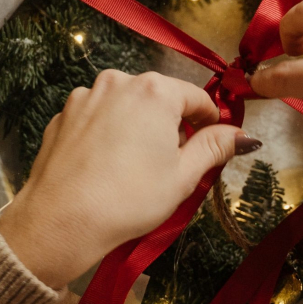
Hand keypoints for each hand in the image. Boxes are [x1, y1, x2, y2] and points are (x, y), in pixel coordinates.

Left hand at [0, 70, 260, 288]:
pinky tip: (105, 166)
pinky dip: (106, 134)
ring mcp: (86, 96)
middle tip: (171, 164)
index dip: (209, 122)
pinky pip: (97, 117)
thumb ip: (215, 147)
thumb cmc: (130, 199)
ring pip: (126, 106)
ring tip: (134, 167)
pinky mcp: (62, 115)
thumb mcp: (183, 176)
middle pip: (159, 98)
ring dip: (137, 126)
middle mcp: (119, 81)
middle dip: (170, 125)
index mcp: (155, 91)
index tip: (211, 145)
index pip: (197, 98)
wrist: (59, 222)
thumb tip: (244, 136)